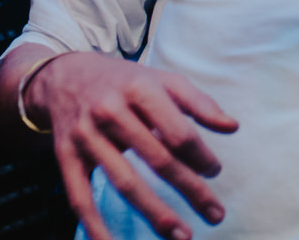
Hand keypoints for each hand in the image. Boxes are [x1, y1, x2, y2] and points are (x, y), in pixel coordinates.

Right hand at [23, 52, 237, 239]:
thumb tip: (233, 127)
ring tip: (181, 235)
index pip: (178, 132)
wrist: (66, 75)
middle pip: (157, 159)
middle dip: (190, 190)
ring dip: (155, 213)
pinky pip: (80, 197)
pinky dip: (95, 226)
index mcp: (140, 89)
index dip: (200, 156)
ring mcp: (86, 135)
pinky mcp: (65, 156)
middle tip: (216, 214)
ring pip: (124, 182)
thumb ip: (199, 103)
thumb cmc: (127, 82)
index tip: (215, 172)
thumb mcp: (163, 80)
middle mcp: (111, 111)